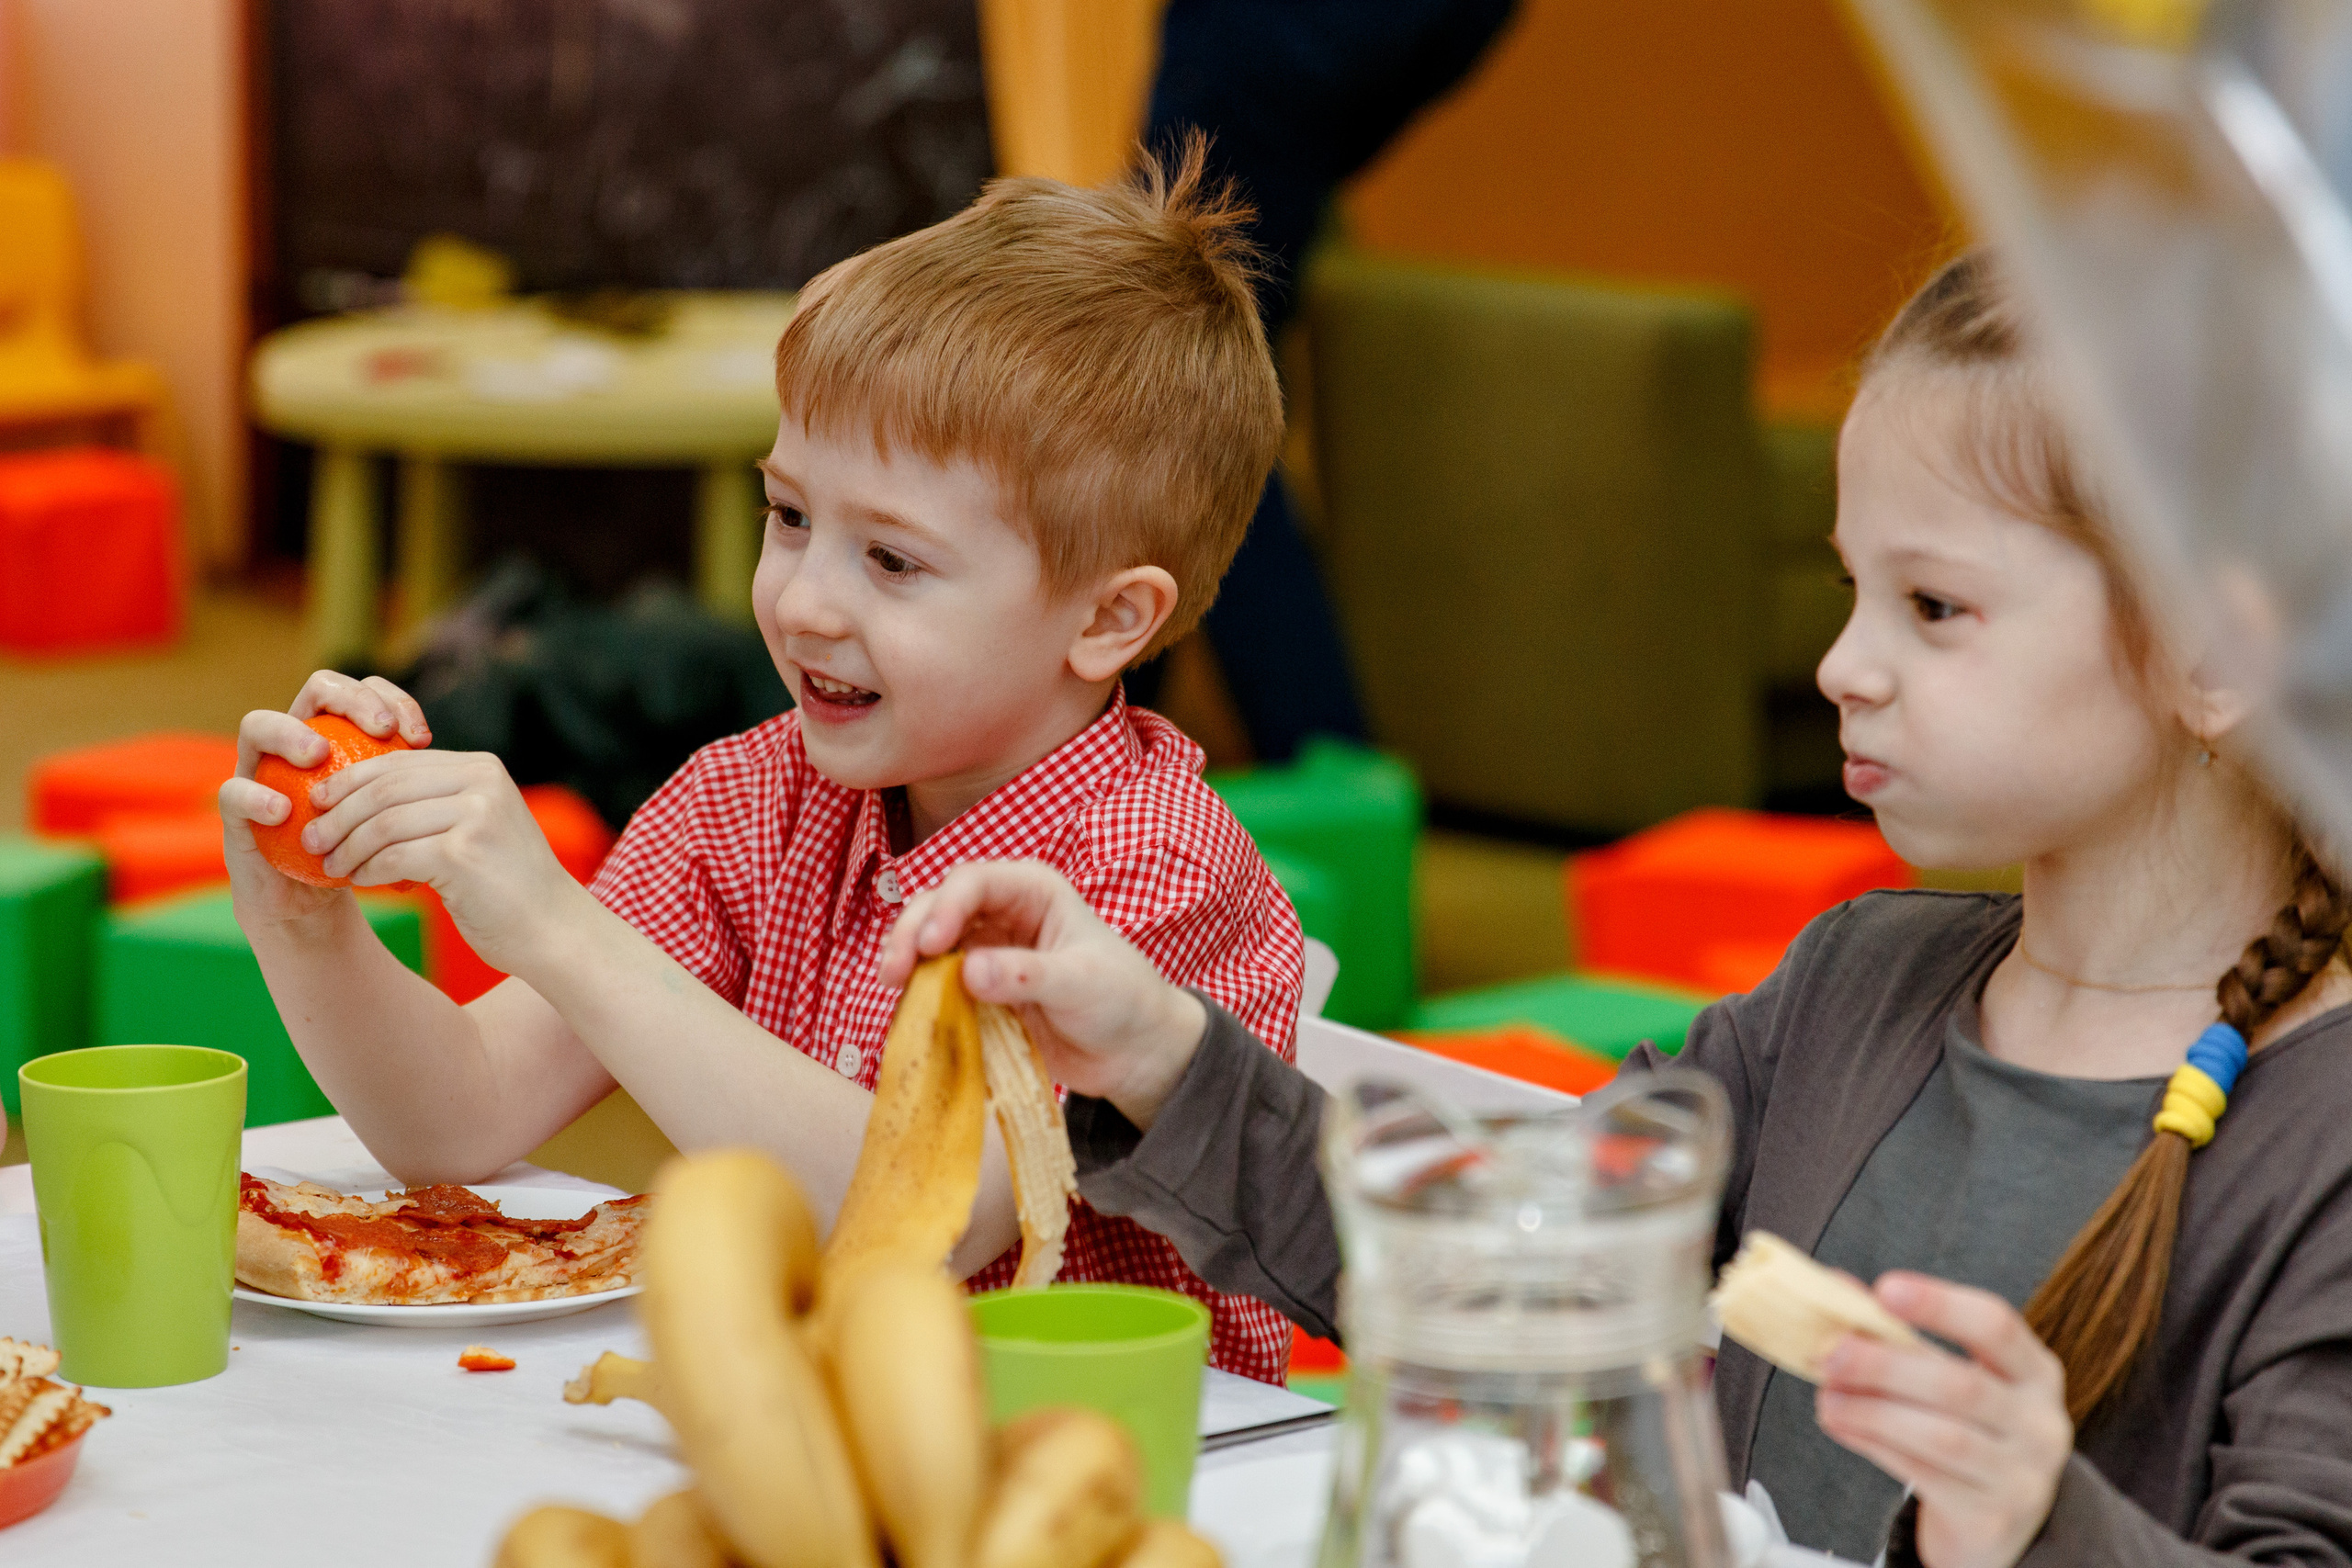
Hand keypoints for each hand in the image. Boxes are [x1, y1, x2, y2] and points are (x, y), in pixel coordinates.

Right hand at [219, 671, 434, 925]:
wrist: (315, 903)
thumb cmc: (365, 854)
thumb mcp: (402, 819)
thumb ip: (424, 792)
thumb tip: (483, 774)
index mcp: (340, 735)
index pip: (365, 691)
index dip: (393, 701)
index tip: (423, 737)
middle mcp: (296, 743)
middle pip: (317, 689)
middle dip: (350, 700)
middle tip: (381, 730)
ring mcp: (260, 772)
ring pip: (258, 725)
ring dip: (291, 734)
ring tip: (319, 754)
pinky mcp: (236, 813)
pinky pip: (234, 791)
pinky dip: (257, 797)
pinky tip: (286, 810)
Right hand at [877, 860, 1207, 1128]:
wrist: (1133, 1051)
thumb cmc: (1121, 1000)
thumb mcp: (1079, 984)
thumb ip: (1025, 976)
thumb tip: (968, 972)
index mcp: (1033, 891)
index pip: (974, 882)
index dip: (944, 908)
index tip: (929, 947)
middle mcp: (1003, 913)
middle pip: (939, 909)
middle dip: (912, 935)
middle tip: (894, 974)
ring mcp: (987, 951)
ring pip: (930, 946)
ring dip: (907, 965)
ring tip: (894, 992)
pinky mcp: (978, 990)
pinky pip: (938, 987)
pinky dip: (920, 997)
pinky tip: (908, 1015)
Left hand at [1815, 1273, 2071, 1567]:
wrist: (2002, 1519)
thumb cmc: (1971, 1430)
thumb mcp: (1951, 1377)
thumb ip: (1899, 1334)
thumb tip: (1836, 1288)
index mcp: (2035, 1372)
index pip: (1996, 1326)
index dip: (1940, 1305)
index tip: (1884, 1288)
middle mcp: (2040, 1423)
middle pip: (1961, 1385)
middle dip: (1887, 1366)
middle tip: (1831, 1352)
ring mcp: (2021, 1475)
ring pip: (1941, 1436)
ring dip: (1872, 1411)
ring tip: (1826, 1395)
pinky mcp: (1990, 1517)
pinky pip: (1924, 1475)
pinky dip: (1873, 1445)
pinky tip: (1839, 1424)